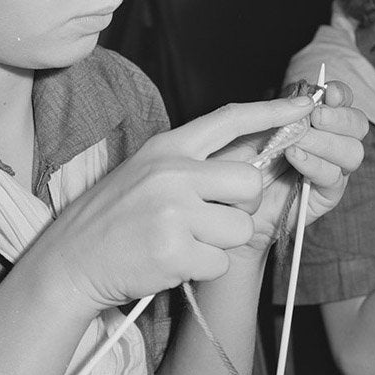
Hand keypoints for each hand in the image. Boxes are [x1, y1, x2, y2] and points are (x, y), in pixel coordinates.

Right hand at [26, 97, 331, 312]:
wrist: (69, 261)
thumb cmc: (112, 219)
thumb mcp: (146, 174)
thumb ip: (192, 165)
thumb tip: (252, 159)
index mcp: (166, 148)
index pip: (229, 119)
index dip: (272, 111)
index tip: (305, 105)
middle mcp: (172, 173)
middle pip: (249, 181)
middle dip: (241, 205)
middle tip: (209, 219)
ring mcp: (173, 211)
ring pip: (241, 227)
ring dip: (219, 243)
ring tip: (181, 243)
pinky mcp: (175, 251)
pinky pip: (221, 262)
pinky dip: (203, 269)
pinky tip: (171, 263)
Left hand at [211, 80, 367, 253]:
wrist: (230, 198)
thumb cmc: (236, 160)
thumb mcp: (250, 126)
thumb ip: (278, 111)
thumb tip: (306, 100)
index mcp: (313, 120)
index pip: (342, 102)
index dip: (340, 94)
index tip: (328, 93)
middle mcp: (327, 142)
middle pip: (358, 125)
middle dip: (339, 118)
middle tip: (315, 117)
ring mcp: (329, 169)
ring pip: (352, 151)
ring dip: (325, 142)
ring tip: (296, 142)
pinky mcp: (325, 195)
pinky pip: (333, 177)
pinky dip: (315, 164)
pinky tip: (294, 157)